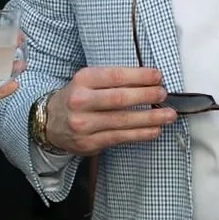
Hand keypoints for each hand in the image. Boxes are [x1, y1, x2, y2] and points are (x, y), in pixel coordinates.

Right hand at [47, 66, 176, 154]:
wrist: (50, 123)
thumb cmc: (77, 98)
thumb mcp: (88, 81)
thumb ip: (113, 80)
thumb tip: (150, 81)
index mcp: (83, 80)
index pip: (116, 76)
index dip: (140, 76)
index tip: (158, 76)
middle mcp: (81, 101)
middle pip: (120, 99)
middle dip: (146, 96)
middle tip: (164, 94)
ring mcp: (84, 124)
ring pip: (123, 121)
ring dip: (150, 118)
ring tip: (169, 115)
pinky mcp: (90, 142)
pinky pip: (120, 137)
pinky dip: (141, 134)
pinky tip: (155, 130)